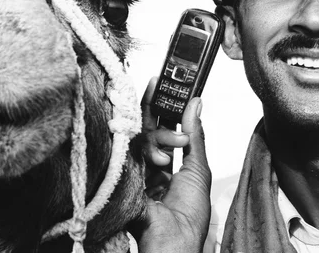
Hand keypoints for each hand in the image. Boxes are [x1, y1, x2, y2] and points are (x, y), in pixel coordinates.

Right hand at [133, 77, 211, 252]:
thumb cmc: (189, 215)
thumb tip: (196, 102)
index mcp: (165, 165)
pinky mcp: (120, 173)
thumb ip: (195, 135)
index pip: (162, 127)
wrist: (173, 241)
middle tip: (158, 83)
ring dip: (156, 137)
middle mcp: (146, 164)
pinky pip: (125, 148)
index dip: (164, 105)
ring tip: (168, 156)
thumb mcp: (198, 169)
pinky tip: (148, 143)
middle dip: (153, 106)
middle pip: (146, 127)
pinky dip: (139, 143)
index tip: (164, 82)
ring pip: (137, 135)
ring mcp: (131, 167)